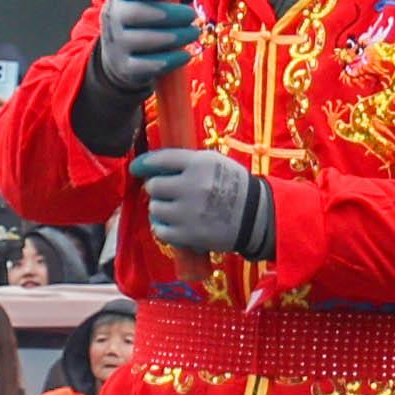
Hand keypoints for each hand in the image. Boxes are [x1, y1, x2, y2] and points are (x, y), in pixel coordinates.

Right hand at [93, 0, 208, 94]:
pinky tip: (185, 55)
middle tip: (192, 15)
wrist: (120, 57)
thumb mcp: (163, 1)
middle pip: (136, 14)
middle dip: (168, 14)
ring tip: (194, 33)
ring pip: (143, 40)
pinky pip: (146, 65)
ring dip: (174, 37)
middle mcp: (114, 19)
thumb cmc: (148, 20)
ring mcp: (117, 44)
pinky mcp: (125, 67)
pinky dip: (169, 60)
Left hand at [132, 147, 273, 258]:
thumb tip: (148, 164)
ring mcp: (189, 212)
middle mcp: (193, 186)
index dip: (144, 164)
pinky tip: (174, 225)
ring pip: (155, 208)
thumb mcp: (215, 163)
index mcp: (200, 164)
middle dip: (158, 189)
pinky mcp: (189, 234)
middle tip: (170, 193)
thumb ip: (185, 161)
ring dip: (161, 209)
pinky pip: (160, 230)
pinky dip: (164, 228)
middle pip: (153, 186)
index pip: (160, 159)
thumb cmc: (233, 186)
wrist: (257, 217)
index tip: (137, 168)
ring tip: (177, 210)